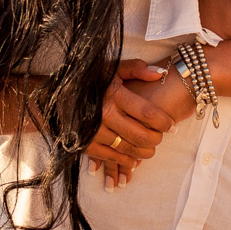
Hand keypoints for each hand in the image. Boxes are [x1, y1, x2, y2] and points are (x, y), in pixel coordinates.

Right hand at [86, 59, 186, 190]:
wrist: (58, 97)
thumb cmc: (91, 82)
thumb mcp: (112, 69)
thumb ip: (137, 68)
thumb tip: (160, 74)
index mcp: (114, 95)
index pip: (147, 113)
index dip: (164, 122)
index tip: (171, 125)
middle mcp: (104, 114)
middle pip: (140, 135)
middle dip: (156, 139)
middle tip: (161, 137)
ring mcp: (94, 132)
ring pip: (128, 149)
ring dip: (144, 152)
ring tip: (151, 148)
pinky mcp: (86, 145)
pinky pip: (112, 157)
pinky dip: (126, 161)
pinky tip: (134, 159)